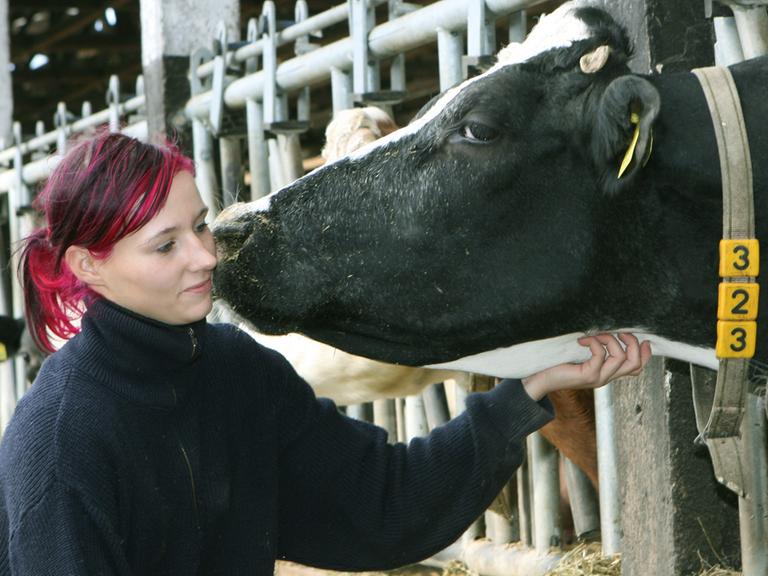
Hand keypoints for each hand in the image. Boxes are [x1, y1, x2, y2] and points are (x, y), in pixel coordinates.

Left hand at [521, 333, 651, 400]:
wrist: (540, 379)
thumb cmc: (558, 364)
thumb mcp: (581, 355)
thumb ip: (596, 348)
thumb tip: (607, 329)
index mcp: (607, 373)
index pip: (636, 368)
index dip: (645, 354)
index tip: (644, 339)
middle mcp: (606, 378)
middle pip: (635, 364)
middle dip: (633, 343)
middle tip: (621, 331)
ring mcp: (598, 378)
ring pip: (621, 358)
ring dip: (610, 340)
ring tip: (595, 334)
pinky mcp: (588, 376)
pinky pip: (601, 355)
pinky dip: (594, 343)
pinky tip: (582, 340)